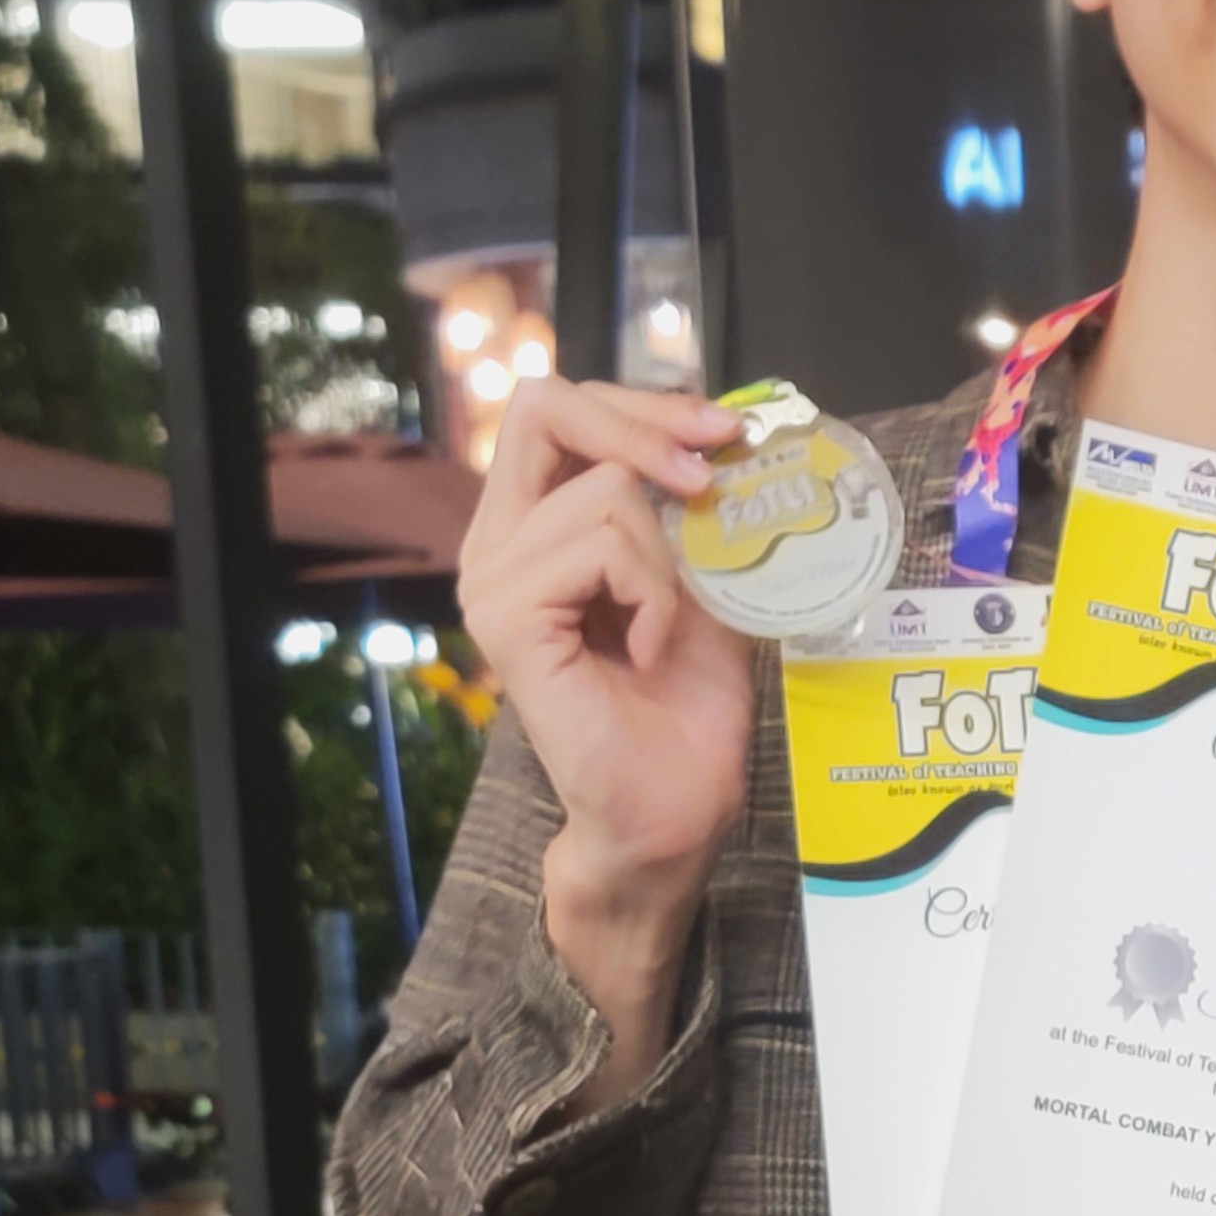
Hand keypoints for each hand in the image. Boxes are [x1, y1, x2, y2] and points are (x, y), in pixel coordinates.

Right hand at [456, 380, 760, 1046]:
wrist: (669, 814)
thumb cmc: (684, 711)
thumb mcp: (702, 584)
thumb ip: (690, 512)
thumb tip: (722, 436)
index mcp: (533, 527)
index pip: (556, 410)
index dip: (636, 401)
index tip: (717, 430)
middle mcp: (497, 544)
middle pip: (544, 407)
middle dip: (642, 424)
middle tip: (709, 469)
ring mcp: (492, 580)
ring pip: (603, 490)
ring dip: (668, 555)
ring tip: (669, 627)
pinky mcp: (508, 620)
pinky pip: (601, 547)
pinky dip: (652, 593)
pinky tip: (650, 650)